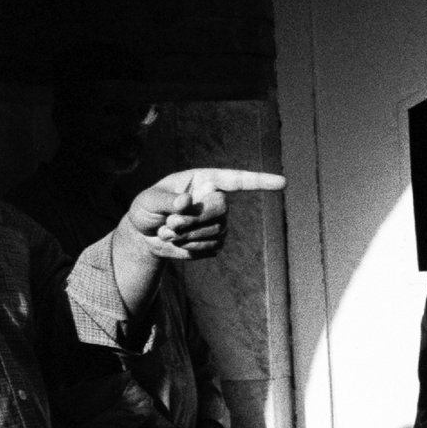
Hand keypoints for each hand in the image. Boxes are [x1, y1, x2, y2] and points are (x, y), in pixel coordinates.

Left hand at [124, 168, 287, 261]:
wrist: (143, 235)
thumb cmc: (145, 209)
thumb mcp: (148, 200)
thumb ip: (166, 200)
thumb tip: (187, 201)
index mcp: (204, 180)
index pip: (236, 180)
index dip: (260, 181)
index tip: (283, 183)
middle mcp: (215, 199)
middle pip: (222, 209)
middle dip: (195, 219)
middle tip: (171, 222)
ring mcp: (218, 222)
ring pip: (216, 231)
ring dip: (187, 235)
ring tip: (169, 231)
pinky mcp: (215, 241)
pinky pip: (211, 247)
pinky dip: (190, 247)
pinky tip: (178, 241)